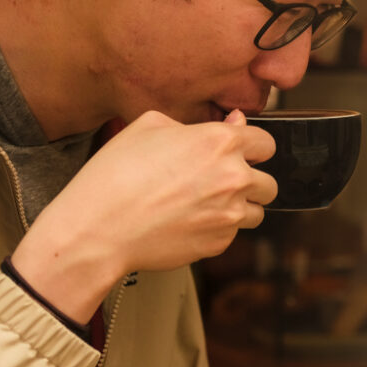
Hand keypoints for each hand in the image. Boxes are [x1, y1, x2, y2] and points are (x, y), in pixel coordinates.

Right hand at [10, 110, 276, 321]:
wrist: (98, 228)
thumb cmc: (115, 175)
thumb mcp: (147, 127)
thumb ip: (195, 123)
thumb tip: (233, 122)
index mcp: (220, 143)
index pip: (265, 143)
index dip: (251, 147)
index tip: (243, 152)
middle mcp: (233, 178)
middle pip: (268, 183)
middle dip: (250, 181)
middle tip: (221, 182)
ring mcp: (229, 214)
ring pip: (256, 212)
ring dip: (239, 207)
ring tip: (206, 204)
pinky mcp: (219, 243)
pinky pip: (232, 234)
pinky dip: (218, 229)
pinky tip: (189, 221)